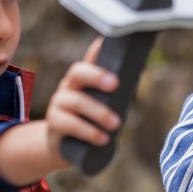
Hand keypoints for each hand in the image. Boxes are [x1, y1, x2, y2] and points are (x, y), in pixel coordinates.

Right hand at [0, 39, 121, 184]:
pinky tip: (103, 139)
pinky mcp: (54, 125)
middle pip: (77, 73)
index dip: (96, 49)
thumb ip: (115, 92)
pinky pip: (70, 125)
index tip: (106, 43)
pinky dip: (89, 132)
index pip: (90, 59)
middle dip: (97, 76)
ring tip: (116, 124)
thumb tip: (138, 74)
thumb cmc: (91, 122)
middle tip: (116, 84)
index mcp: (82, 79)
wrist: (64, 148)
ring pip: (76, 102)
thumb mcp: (103, 105)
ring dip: (99, 113)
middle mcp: (68, 87)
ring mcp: (58, 105)